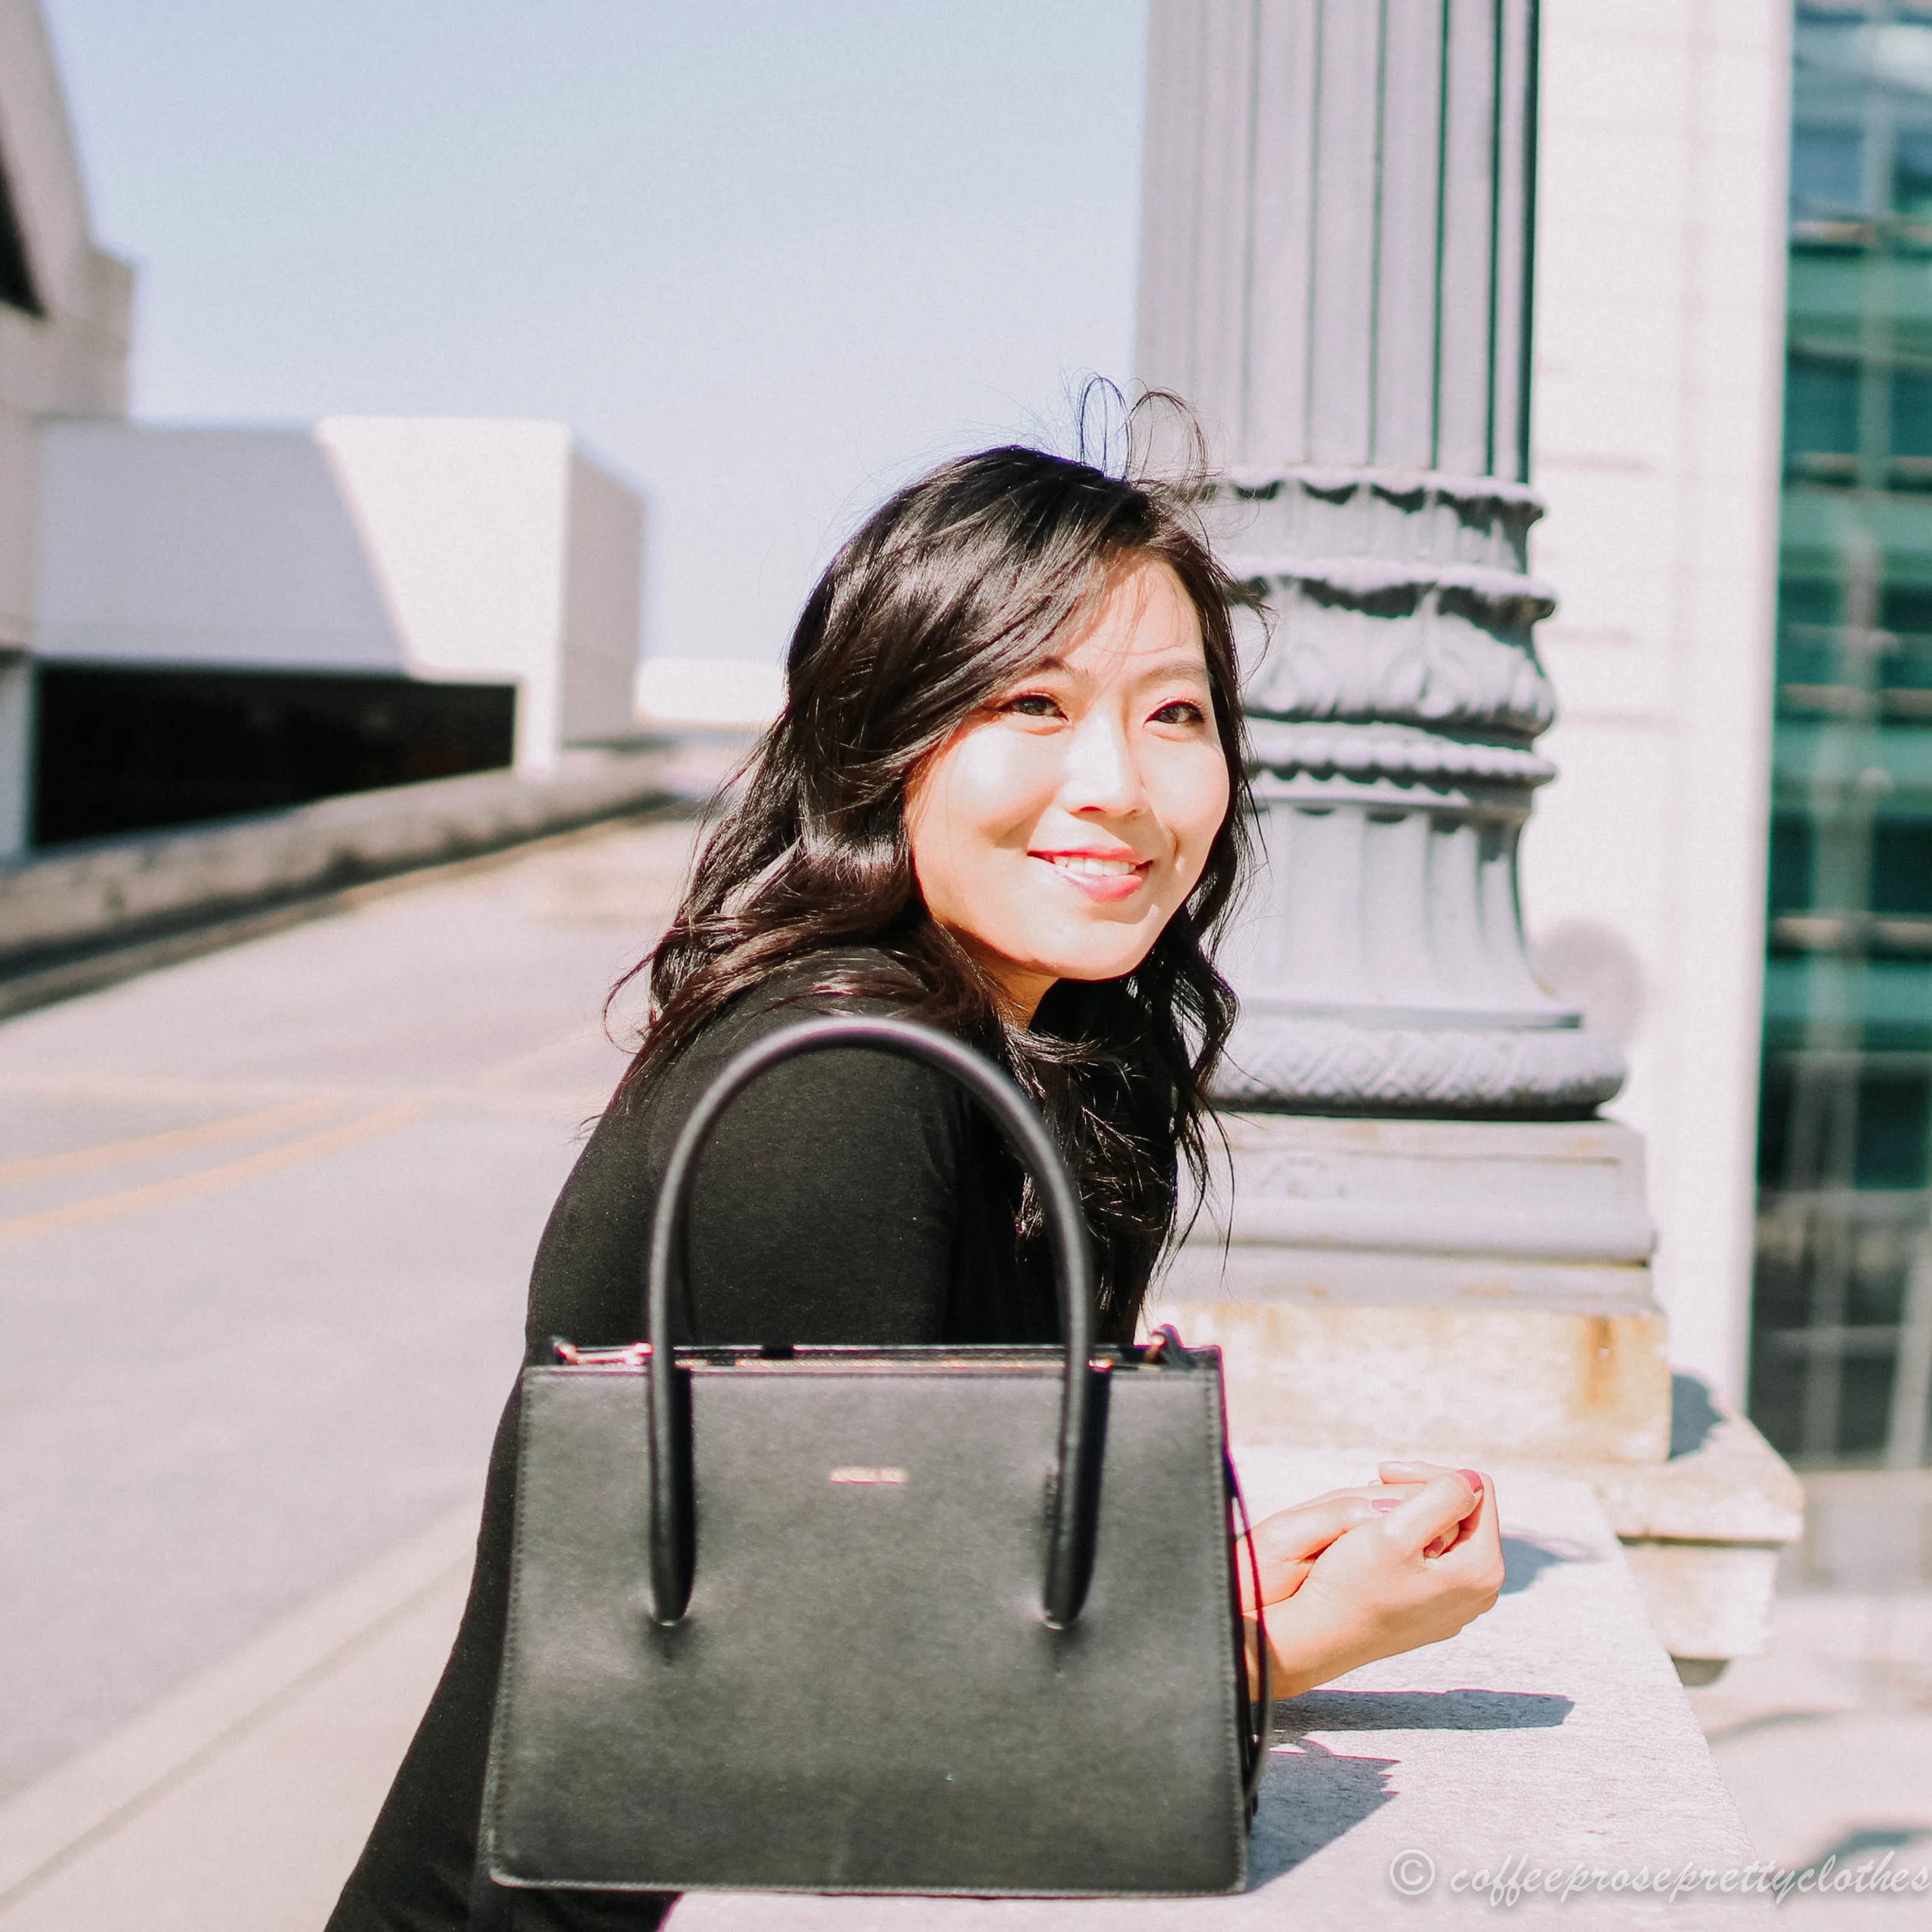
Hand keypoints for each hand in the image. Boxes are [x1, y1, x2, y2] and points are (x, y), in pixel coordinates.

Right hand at [1255, 1467, 1504, 1698]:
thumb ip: (1444, 1496)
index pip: (1476, 1488)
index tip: (1384, 1472)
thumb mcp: (1397, 1530)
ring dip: (1412, 1513)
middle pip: (1464, 1511)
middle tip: (1375, 1485)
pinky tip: (1377, 1540)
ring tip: (1373, 1511)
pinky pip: (1435, 1558)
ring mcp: (1459, 1603)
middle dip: (1421, 1491)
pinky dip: (1409, 1539)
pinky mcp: (1436, 1609)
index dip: (1429, 1471)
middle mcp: (1481, 1589)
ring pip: (1448, 1533)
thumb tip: (1471, 1480)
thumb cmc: (1353, 1585)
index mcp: (1481, 1568)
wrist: (1321, 1638)